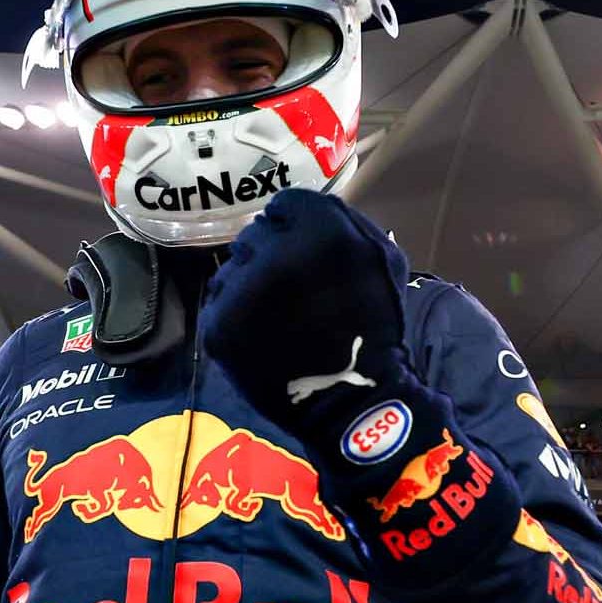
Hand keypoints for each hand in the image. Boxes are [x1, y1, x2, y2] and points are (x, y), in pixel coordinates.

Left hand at [199, 188, 416, 421]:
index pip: (287, 203)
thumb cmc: (373, 328)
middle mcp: (276, 253)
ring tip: (275, 313)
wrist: (351, 399)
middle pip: (257, 233)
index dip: (297, 224)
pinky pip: (219, 300)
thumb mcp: (382, 259)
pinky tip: (260, 331)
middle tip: (291, 287)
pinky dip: (234, 311)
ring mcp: (242, 290)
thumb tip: (300, 211)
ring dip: (250, 281)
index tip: (305, 249)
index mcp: (323, 231)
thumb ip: (344, 222)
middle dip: (272, 253)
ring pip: (234, 266)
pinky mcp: (219, 324)